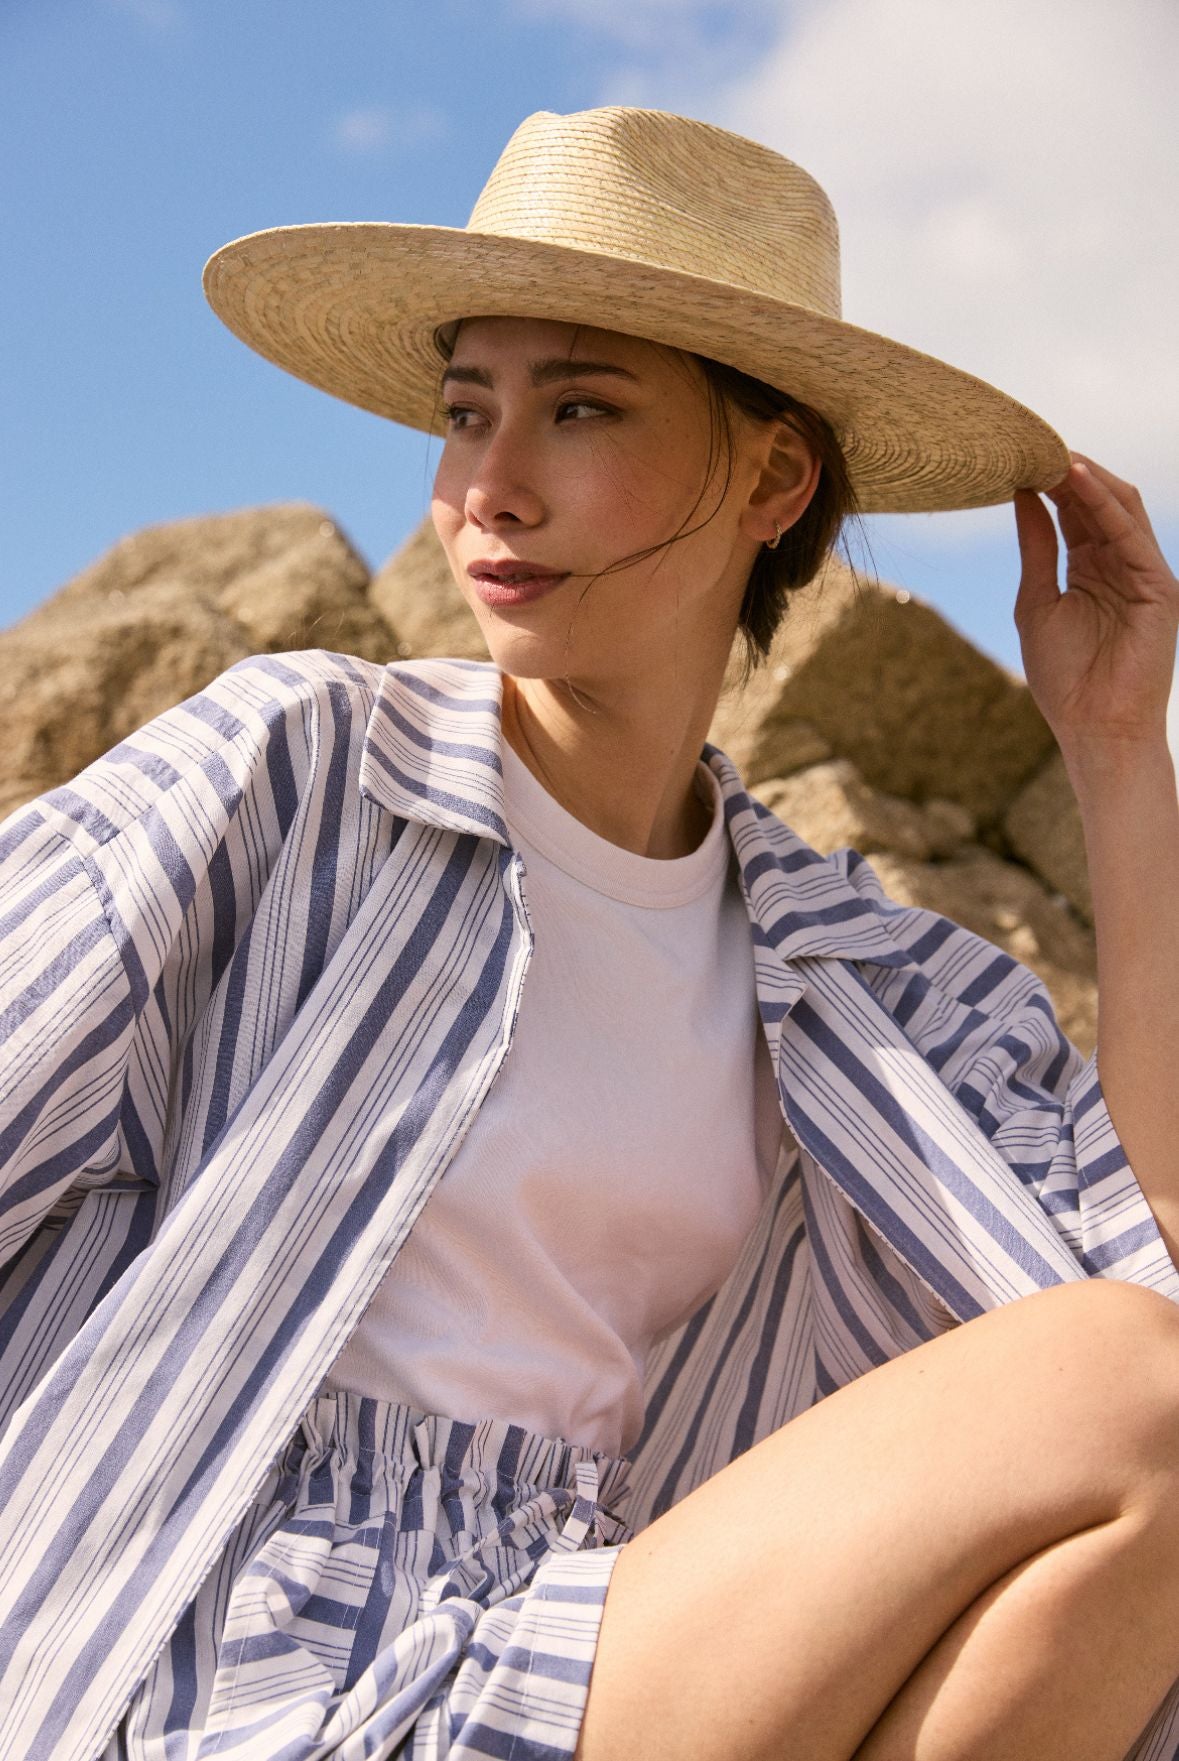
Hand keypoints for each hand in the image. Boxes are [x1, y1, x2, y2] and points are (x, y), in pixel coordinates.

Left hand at [1013, 455, 1178, 752]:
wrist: (1095, 728)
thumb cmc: (1065, 678)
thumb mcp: (1037, 601)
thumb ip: (1036, 549)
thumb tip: (1021, 497)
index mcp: (1092, 569)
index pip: (1075, 512)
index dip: (1049, 484)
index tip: (1015, 457)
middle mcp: (1121, 565)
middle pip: (1099, 502)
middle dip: (1067, 471)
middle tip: (1031, 443)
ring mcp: (1144, 573)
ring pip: (1121, 506)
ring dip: (1085, 477)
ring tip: (1049, 451)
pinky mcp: (1160, 585)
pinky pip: (1131, 532)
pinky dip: (1102, 501)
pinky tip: (1074, 478)